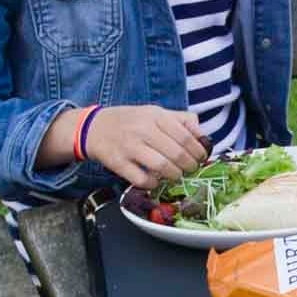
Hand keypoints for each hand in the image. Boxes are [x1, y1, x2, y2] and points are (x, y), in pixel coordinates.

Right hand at [84, 105, 209, 189]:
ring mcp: (130, 147)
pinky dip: (153, 184)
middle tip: (190, 170)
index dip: (198, 151)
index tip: (201, 158)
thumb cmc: (130, 121)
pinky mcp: (118, 163)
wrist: (93, 127)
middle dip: (189, 166)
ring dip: (174, 175)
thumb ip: (180, 120)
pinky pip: (142, 180)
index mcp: (155, 116)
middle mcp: (143, 130)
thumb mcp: (155, 112)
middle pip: (176, 153)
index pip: (185, 136)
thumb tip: (202, 134)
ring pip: (162, 167)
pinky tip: (156, 181)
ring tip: (176, 176)